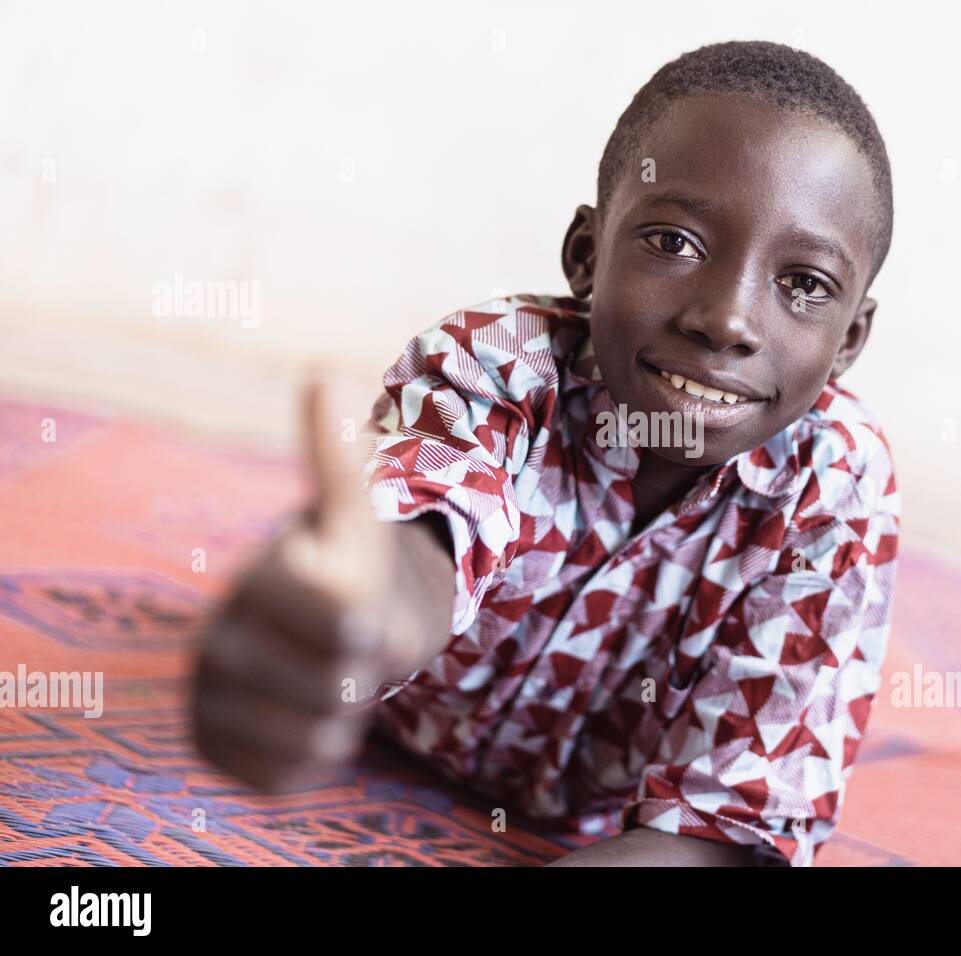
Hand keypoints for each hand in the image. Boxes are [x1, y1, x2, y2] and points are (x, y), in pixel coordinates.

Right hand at [191, 373, 441, 791]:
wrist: (333, 631)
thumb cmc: (349, 566)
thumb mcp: (356, 516)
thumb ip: (341, 460)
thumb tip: (325, 378)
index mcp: (252, 581)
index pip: (341, 616)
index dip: (367, 615)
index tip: (354, 597)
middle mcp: (214, 643)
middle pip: (337, 686)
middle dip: (364, 668)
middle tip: (349, 644)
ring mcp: (210, 701)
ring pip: (319, 738)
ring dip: (348, 715)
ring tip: (333, 677)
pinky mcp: (219, 750)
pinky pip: (295, 776)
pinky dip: (321, 756)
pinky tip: (311, 717)